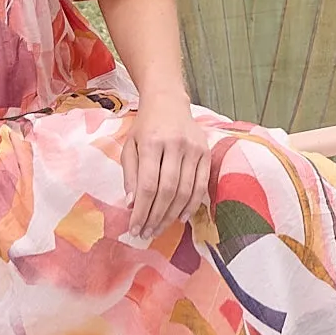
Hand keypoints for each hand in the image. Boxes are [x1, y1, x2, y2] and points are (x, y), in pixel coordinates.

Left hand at [122, 93, 210, 244]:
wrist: (168, 101)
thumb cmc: (145, 126)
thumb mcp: (130, 146)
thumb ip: (130, 175)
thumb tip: (132, 205)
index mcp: (151, 142)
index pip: (148, 184)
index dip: (141, 211)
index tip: (134, 228)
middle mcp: (175, 144)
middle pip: (167, 190)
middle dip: (156, 217)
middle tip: (147, 233)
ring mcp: (193, 148)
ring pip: (185, 190)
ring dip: (172, 215)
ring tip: (160, 229)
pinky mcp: (206, 152)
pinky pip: (201, 184)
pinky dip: (192, 204)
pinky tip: (181, 217)